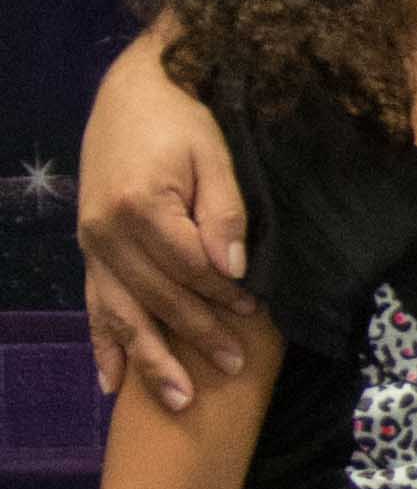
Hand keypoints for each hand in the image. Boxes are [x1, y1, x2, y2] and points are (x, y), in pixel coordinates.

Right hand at [79, 44, 256, 414]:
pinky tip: (111, 383)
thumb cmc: (183, 115)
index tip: (254, 313)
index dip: (222, 294)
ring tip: (179, 401)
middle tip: (232, 369)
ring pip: (122, 312)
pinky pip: (93, 304)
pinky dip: (102, 344)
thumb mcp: (214, 153)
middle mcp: (106, 231)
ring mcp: (92, 243)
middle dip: (196, 335)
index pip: (188, 267)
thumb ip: (223, 213)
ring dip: (150, 359)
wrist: (134, 87)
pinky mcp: (90, 248)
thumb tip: (233, 272)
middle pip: (157, 296)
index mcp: (140, 206)